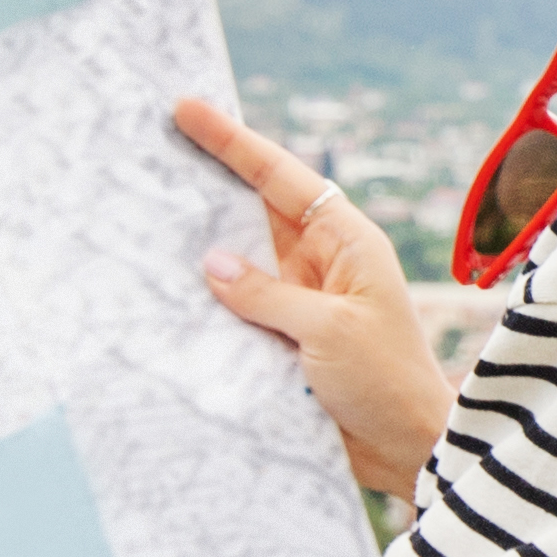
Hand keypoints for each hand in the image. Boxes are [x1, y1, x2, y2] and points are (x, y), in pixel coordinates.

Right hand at [175, 97, 454, 498]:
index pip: (281, 177)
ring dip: (200, 238)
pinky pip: (238, 304)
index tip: (187, 109)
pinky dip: (206, 295)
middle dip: (209, 176)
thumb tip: (211, 263)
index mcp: (345, 241)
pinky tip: (168, 285)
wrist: (408, 447)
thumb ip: (267, 295)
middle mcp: (321, 261)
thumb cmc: (387, 382)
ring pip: (241, 256)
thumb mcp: (329, 331)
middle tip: (155, 142)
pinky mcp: (285, 336)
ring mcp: (301, 298)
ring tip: (147, 208)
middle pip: (256, 206)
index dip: (232, 142)